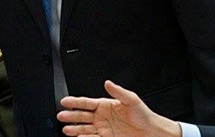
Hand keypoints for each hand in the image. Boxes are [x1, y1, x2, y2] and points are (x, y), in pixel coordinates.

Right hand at [56, 80, 180, 136]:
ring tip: (66, 130)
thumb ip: (118, 91)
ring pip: (85, 128)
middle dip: (70, 116)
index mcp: (105, 105)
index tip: (64, 101)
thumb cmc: (143, 115)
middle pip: (82, 116)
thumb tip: (107, 83)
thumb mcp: (131, 99)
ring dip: (75, 129)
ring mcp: (103, 129)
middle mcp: (102, 117)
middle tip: (61, 116)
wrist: (153, 132)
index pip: (86, 103)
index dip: (74, 102)